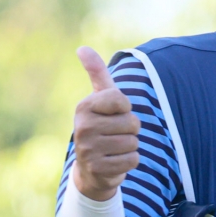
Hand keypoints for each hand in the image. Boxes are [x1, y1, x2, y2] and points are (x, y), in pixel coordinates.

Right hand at [71, 47, 139, 201]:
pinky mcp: (98, 168)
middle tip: (115, 134)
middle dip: (131, 130)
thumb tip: (82, 48)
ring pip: (133, 142)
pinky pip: (133, 160)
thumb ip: (96, 73)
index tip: (116, 112)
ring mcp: (88, 149)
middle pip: (132, 123)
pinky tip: (116, 161)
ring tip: (115, 147)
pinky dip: (130, 161)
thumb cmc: (101, 125)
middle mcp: (82, 127)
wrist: (91, 168)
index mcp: (84, 107)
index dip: (126, 108)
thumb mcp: (100, 98)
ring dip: (130, 146)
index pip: (121, 100)